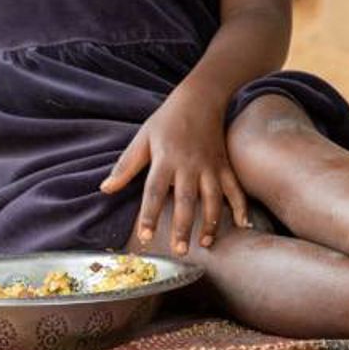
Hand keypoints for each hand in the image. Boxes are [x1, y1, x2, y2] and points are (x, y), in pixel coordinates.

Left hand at [98, 90, 251, 254]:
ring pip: (212, 198)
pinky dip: (241, 206)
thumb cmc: (166, 121)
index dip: (149, 215)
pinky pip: (235, 188)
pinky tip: (243, 225)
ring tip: (206, 244)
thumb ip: (125, 166)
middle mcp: (189, 165)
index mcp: (165, 159)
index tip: (145, 237)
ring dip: (211, 222)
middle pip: (186, 199)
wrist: (200, 98)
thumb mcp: (142, 139)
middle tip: (179, 251)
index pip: (154, 191)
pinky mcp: (225, 165)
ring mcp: (210, 166)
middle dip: (183, 226)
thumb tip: (105, 189)